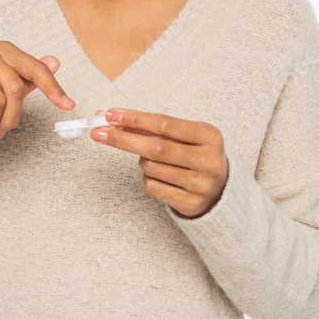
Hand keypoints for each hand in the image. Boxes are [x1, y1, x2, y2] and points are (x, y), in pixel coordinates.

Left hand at [90, 108, 228, 217]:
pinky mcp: (190, 203)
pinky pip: (153, 187)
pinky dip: (147, 178)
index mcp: (210, 136)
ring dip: (141, 160)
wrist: (219, 188)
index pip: (165, 124)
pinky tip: (160, 175)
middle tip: (98, 132)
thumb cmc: (194, 153)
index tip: (110, 115)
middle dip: (123, 139)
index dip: (135, 119)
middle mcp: (208, 160)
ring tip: (154, 159)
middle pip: (156, 147)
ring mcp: (200, 184)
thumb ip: (149, 126)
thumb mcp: (182, 134)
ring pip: (151, 168)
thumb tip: (109, 117)